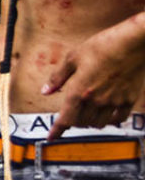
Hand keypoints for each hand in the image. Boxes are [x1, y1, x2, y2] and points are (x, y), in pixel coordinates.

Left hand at [43, 17, 144, 139]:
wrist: (134, 41)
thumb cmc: (102, 46)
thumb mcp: (73, 58)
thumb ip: (58, 77)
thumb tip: (45, 91)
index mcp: (79, 91)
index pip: (65, 119)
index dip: (56, 131)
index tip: (51, 138)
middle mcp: (96, 100)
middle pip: (80, 123)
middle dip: (73, 121)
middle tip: (71, 115)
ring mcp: (114, 101)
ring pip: (98, 123)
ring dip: (89, 122)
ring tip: (87, 114)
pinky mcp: (129, 99)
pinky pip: (118, 119)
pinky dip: (110, 120)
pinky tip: (107, 115)